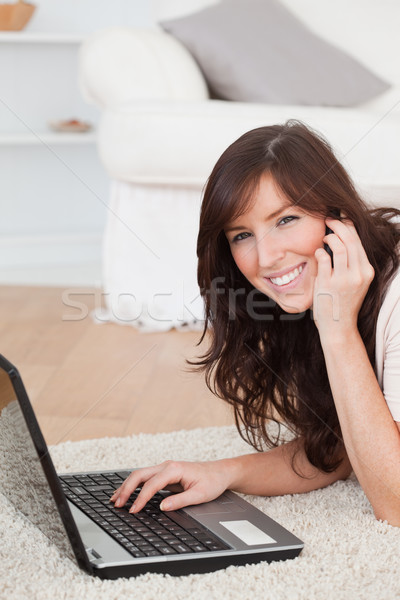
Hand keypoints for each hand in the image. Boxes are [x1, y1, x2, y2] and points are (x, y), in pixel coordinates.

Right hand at [110, 459, 231, 512]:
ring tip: (115, 499)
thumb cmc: (212, 481)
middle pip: (139, 475)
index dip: (140, 498)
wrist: (220, 472)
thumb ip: (180, 501)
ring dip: (126, 486)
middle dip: (126, 489)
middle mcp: (166, 466)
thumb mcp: (200, 494)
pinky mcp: (164, 473)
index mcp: (174, 469)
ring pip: (140, 475)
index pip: (151, 484)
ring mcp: (164, 468)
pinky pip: (145, 478)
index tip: (133, 510)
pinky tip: (126, 493)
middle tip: (117, 504)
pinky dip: (133, 485)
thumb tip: (163, 507)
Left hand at [313, 216, 373, 340]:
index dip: (349, 226)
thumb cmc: (342, 304)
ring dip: (329, 236)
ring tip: (324, 236)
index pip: (359, 242)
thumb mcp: (353, 282)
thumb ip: (349, 264)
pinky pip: (323, 258)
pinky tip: (317, 252)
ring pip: (338, 246)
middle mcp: (359, 274)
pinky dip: (319, 252)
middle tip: (328, 219)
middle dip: (338, 225)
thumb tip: (338, 239)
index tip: (341, 218)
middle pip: (350, 240)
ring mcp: (344, 279)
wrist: (338, 327)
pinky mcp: (329, 284)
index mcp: (366, 271)